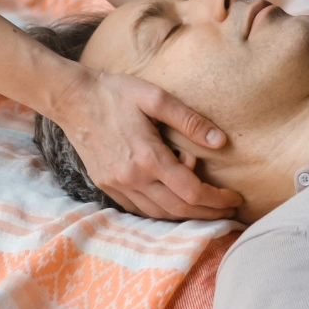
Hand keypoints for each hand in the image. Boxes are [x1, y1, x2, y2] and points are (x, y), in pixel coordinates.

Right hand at [53, 68, 242, 218]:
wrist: (72, 99)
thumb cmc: (116, 93)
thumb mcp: (156, 97)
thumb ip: (189, 121)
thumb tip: (220, 142)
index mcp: (148, 157)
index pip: (192, 192)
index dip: (217, 199)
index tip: (235, 198)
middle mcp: (132, 178)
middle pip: (179, 210)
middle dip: (208, 213)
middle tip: (228, 210)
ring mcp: (117, 185)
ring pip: (159, 214)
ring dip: (186, 216)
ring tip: (207, 209)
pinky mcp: (106, 185)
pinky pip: (139, 210)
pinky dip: (161, 212)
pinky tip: (174, 204)